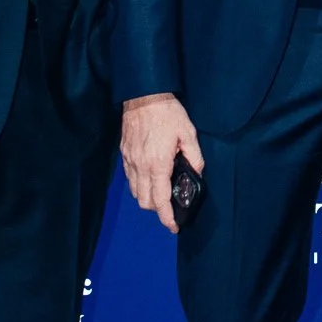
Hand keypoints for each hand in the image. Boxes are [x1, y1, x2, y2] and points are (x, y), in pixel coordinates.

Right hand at [121, 93, 202, 235]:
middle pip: (144, 202)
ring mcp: (130, 161)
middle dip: (157, 210)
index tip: (174, 226)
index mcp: (158, 164)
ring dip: (147, 198)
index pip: (159, 200)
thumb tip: (197, 173)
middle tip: (170, 207)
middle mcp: (140, 166)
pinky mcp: (124, 155)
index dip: (167, 217)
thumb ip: (195, 157)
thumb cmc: (168, 113)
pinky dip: (139, 185)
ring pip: (135, 192)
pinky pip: (130, 179)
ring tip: (161, 193)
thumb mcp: (189, 133)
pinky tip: (150, 179)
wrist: (143, 95)